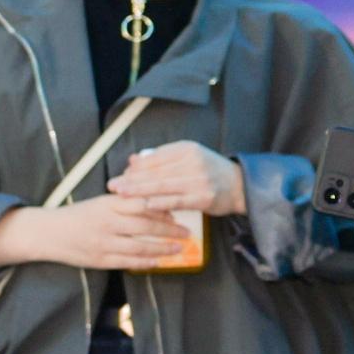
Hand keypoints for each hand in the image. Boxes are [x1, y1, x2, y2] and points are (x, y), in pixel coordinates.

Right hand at [6, 197, 196, 271]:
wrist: (47, 233)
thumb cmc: (76, 216)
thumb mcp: (99, 202)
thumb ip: (123, 203)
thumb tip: (154, 204)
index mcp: (107, 205)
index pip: (142, 204)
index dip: (163, 208)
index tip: (179, 211)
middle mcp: (107, 223)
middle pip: (145, 226)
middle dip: (170, 230)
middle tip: (187, 232)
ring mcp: (103, 242)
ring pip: (140, 246)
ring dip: (162, 248)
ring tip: (179, 248)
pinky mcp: (99, 259)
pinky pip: (127, 262)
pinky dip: (145, 262)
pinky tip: (158, 262)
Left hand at [107, 141, 244, 217]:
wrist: (240, 185)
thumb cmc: (209, 172)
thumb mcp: (187, 158)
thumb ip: (161, 159)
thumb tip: (133, 160)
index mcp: (187, 148)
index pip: (155, 157)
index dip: (136, 168)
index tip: (120, 175)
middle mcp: (193, 162)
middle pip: (156, 171)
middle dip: (132, 180)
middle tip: (113, 186)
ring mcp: (199, 180)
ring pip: (163, 186)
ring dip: (140, 191)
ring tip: (122, 195)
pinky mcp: (204, 197)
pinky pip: (177, 201)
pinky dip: (160, 203)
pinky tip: (146, 205)